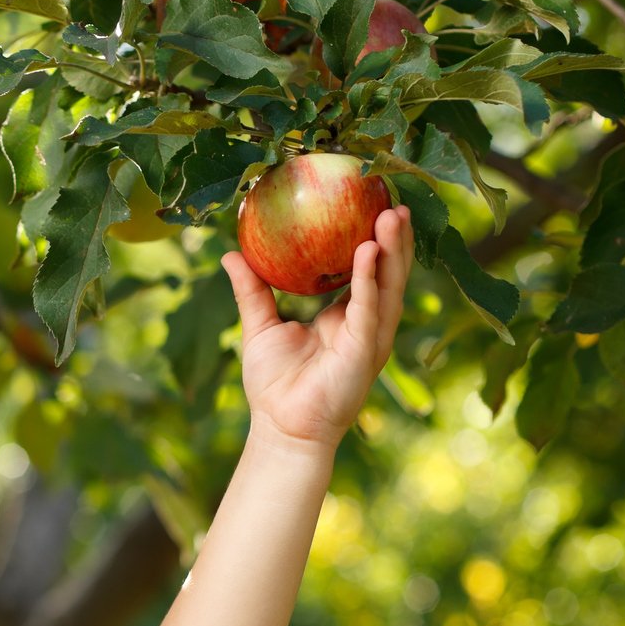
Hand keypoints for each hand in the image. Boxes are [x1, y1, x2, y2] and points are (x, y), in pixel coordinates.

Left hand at [219, 203, 412, 451]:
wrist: (281, 429)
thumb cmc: (274, 385)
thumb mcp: (260, 326)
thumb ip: (251, 290)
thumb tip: (230, 253)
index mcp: (346, 316)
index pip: (366, 269)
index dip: (372, 238)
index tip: (371, 202)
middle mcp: (365, 323)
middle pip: (388, 271)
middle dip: (394, 236)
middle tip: (391, 196)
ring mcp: (369, 337)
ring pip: (389, 286)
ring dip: (393, 250)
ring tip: (393, 214)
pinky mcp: (364, 352)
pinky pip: (370, 310)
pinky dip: (370, 280)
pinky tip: (368, 252)